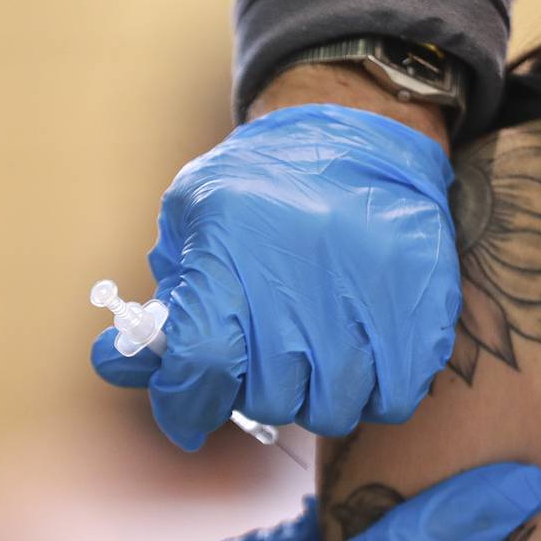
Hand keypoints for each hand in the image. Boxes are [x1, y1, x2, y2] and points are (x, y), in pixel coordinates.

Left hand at [91, 100, 459, 448]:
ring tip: (317, 352)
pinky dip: (375, 392)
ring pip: (335, 407)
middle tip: (266, 354)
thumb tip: (115, 363)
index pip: (203, 367)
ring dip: (318, 394)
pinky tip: (363, 356)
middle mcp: (303, 281)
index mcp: (234, 252)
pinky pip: (396, 398)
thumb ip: (164, 294)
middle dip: (258, 388)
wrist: (365, 133)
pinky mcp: (426, 312)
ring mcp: (372, 300)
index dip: (187, 403)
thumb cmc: (268, 181)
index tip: (189, 406)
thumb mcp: (196, 212)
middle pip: (272, 396)